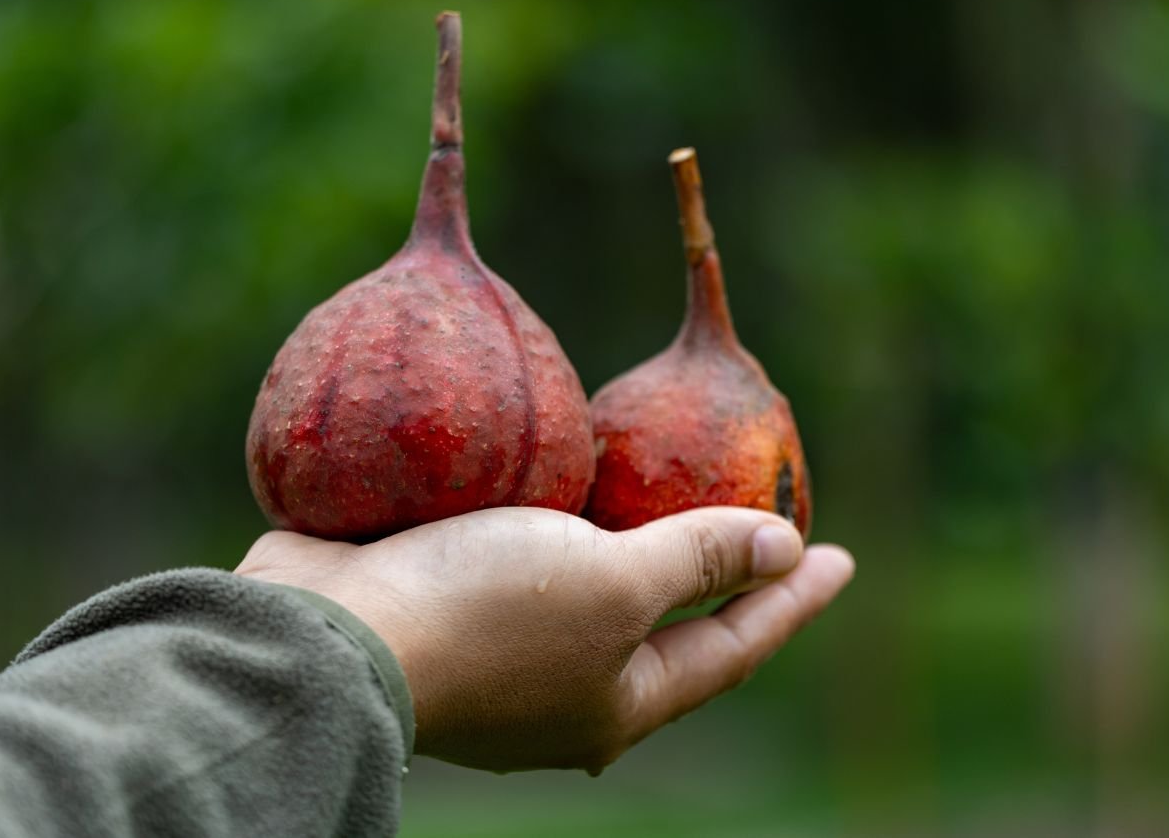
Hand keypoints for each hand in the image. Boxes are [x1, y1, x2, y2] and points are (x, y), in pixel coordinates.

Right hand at [235, 506, 853, 773]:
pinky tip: (561, 468)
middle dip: (714, 575)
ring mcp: (499, 649)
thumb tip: (783, 547)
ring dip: (626, 536)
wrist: (326, 628)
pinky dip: (551, 515)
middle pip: (662, 623)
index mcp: (614, 700)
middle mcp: (562, 685)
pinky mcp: (444, 601)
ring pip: (586, 585)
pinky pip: (518, 553)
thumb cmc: (484, 611)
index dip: (791, 601)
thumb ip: (695, 559)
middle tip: (766, 524)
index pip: (730, 648)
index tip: (843, 558)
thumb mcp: (611, 583)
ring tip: (666, 483)